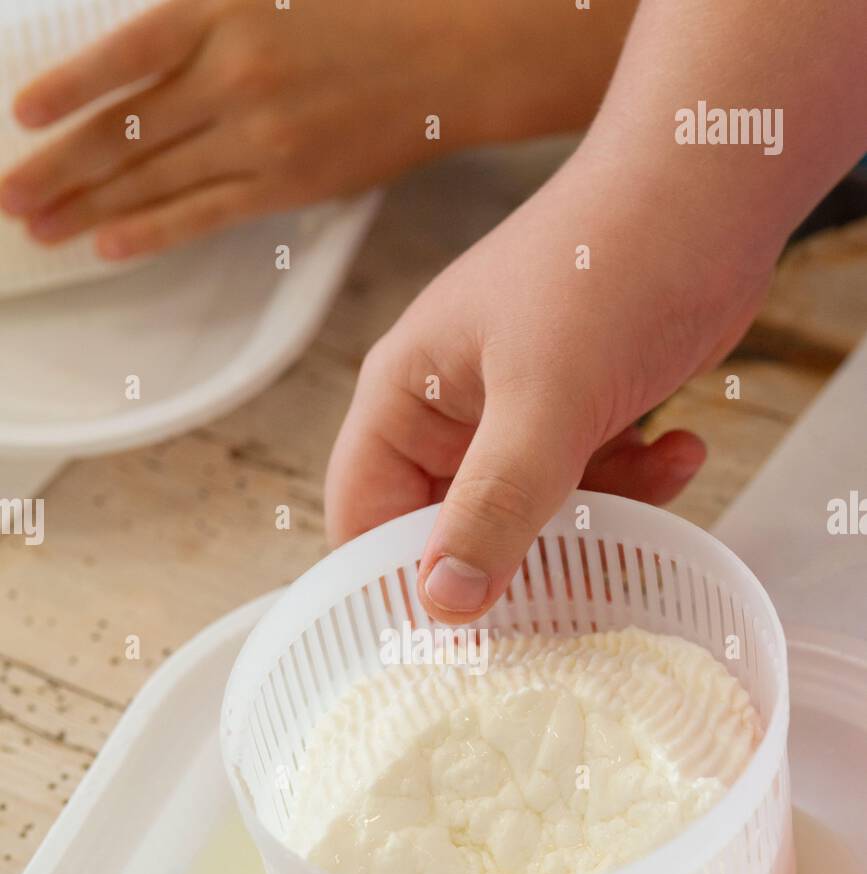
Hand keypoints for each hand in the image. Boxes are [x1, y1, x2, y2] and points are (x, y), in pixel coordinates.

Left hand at [0, 0, 495, 259]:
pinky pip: (206, 213)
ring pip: (156, 180)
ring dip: (90, 207)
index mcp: (223, 9)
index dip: (66, 89)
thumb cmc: (368, 5)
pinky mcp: (289, 184)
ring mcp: (260, 137)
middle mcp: (232, 76)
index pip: (123, 56)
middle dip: (57, 167)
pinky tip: (110, 244)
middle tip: (7, 196)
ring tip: (40, 227)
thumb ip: (208, 12)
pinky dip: (154, 230)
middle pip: (125, 132)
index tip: (19, 118)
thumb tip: (148, 52)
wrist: (452, 51)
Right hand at [326, 149, 773, 622]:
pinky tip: (680, 449)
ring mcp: (517, 414)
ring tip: (649, 494)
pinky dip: (637, 485)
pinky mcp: (579, 414)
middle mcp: (451, 413)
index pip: (363, 516)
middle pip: (451, 528)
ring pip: (531, 516)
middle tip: (571, 593)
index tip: (452, 641)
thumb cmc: (608, 264)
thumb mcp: (546, 398)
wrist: (712, 188)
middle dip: (513, 564)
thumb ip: (494, 506)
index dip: (396, 582)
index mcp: (405, 398)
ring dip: (595, 522)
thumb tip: (444, 606)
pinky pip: (591, 485)